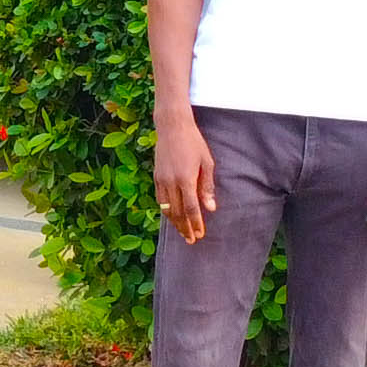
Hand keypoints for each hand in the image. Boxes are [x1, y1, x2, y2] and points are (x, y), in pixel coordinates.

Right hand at [155, 110, 215, 244]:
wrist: (172, 127)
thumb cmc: (194, 143)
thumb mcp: (207, 163)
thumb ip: (207, 187)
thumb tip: (211, 208)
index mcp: (186, 179)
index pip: (192, 209)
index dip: (196, 224)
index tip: (200, 234)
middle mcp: (171, 182)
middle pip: (179, 213)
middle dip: (185, 228)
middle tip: (192, 240)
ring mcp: (161, 180)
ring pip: (167, 209)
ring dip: (175, 223)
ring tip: (182, 233)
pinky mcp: (156, 177)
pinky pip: (160, 200)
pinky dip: (166, 211)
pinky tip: (172, 217)